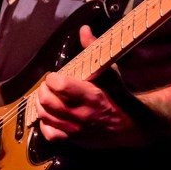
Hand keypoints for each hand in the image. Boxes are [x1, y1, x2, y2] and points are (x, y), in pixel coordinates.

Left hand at [35, 26, 141, 145]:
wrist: (129, 125)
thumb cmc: (117, 95)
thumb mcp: (109, 71)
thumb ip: (94, 50)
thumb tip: (84, 29)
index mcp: (91, 95)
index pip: (59, 85)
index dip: (52, 78)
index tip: (55, 75)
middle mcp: (81, 114)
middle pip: (47, 101)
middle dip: (43, 90)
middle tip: (48, 86)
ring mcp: (76, 129)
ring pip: (45, 116)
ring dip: (41, 104)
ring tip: (46, 97)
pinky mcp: (73, 139)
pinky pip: (49, 134)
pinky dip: (44, 123)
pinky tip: (49, 115)